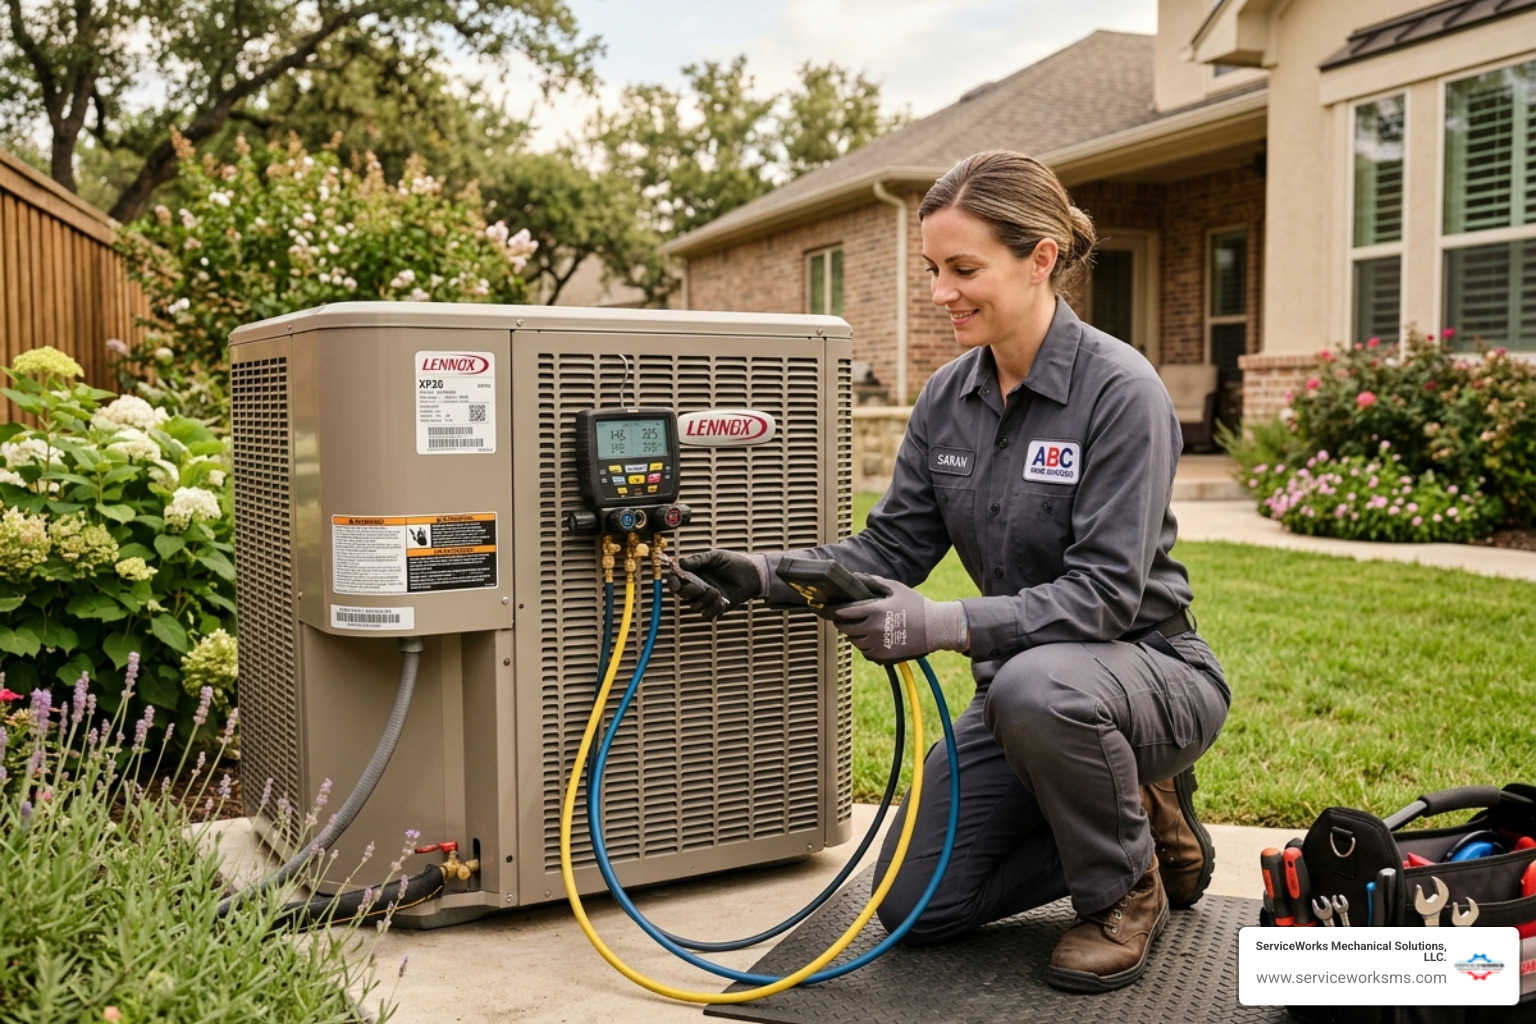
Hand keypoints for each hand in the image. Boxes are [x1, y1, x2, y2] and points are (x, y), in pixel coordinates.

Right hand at [666, 549, 764, 620]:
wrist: (752, 574)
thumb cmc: (733, 562)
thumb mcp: (716, 557)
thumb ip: (698, 560)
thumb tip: (681, 563)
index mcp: (693, 573)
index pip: (675, 580)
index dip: (672, 583)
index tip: (676, 583)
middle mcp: (697, 587)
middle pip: (683, 595)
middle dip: (690, 592)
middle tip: (702, 587)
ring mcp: (706, 599)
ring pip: (695, 606)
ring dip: (705, 600)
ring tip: (717, 592)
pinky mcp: (716, 608)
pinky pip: (707, 614)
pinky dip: (714, 608)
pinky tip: (723, 600)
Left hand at [830, 575, 968, 663]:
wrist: (936, 628)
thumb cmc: (916, 605)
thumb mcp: (895, 588)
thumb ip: (873, 582)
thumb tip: (854, 577)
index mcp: (874, 611)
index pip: (842, 612)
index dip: (828, 610)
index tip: (819, 607)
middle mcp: (873, 629)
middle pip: (844, 627)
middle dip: (840, 621)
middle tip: (844, 615)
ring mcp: (877, 645)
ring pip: (853, 640)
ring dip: (853, 632)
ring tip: (864, 625)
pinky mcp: (882, 656)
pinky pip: (864, 651)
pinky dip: (864, 644)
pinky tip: (874, 636)